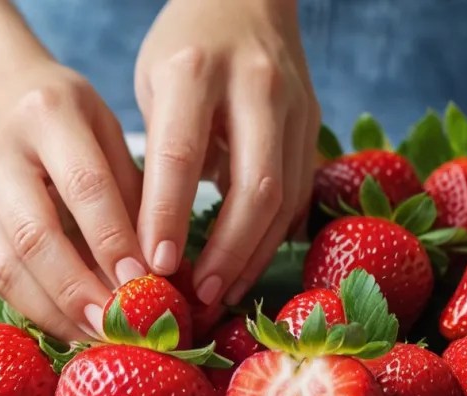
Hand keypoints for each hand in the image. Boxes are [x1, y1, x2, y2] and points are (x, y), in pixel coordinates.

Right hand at [0, 58, 146, 340]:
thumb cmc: (67, 111)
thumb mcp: (107, 129)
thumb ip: (129, 191)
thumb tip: (155, 268)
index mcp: (49, 112)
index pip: (84, 185)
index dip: (113, 239)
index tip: (143, 281)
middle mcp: (1, 148)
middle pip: (34, 234)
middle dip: (78, 289)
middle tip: (116, 326)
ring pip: (7, 263)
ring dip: (54, 310)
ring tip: (95, 336)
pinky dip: (33, 307)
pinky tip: (68, 326)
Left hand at [135, 0, 318, 305]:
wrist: (249, 0)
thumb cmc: (185, 48)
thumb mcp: (152, 82)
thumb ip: (156, 150)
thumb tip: (154, 239)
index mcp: (197, 70)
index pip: (181, 153)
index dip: (168, 214)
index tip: (153, 266)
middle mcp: (255, 86)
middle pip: (254, 186)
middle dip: (227, 251)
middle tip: (198, 296)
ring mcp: (295, 106)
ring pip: (285, 197)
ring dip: (253, 255)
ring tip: (221, 294)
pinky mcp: (314, 126)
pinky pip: (299, 194)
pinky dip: (273, 237)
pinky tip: (248, 267)